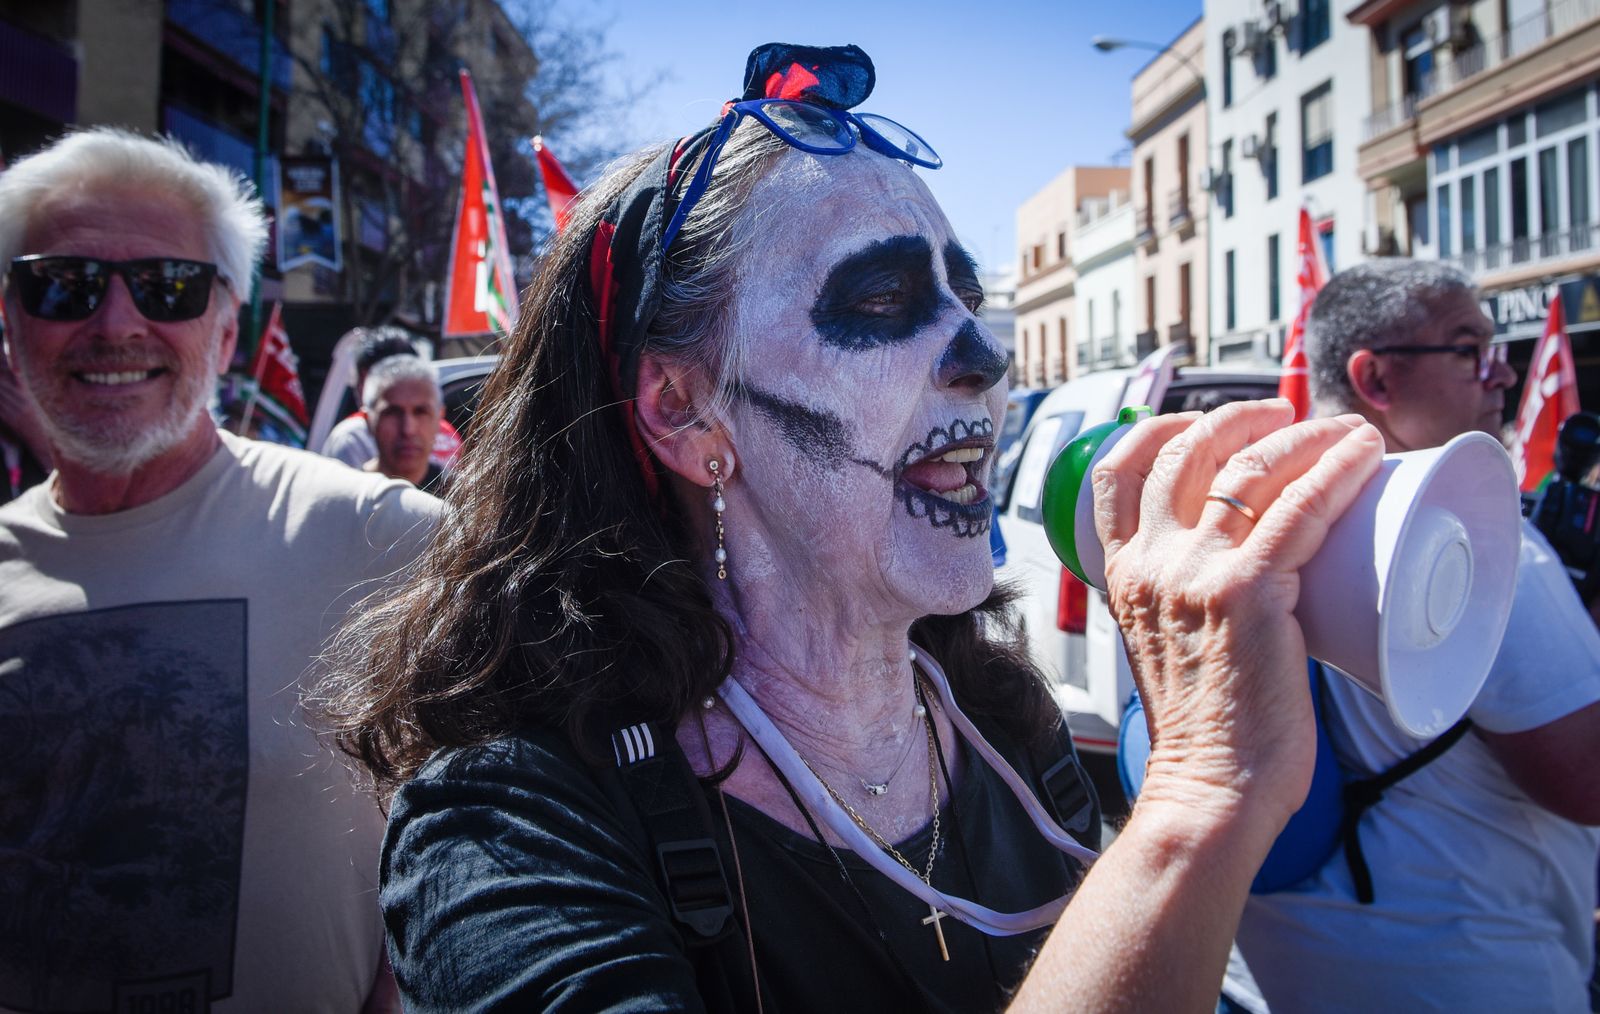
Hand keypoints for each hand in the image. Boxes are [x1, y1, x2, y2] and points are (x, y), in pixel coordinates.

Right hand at [1091, 400, 1382, 830]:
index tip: (1202, 419)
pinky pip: (1299, 508)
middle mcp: (1151, 563)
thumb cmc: (1206, 731)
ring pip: (1248, 469)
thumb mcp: (1164, 646)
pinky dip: (1336, 470)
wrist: (1211, 787)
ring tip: (1339, 431)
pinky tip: (1363, 454)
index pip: (1118, 471)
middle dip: (1240, 418)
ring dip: (1300, 434)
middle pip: (1187, 451)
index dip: (1161, 427)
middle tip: (1286, 415)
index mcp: (1124, 574)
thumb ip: (1182, 602)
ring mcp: (1196, 574)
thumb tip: (1240, 573)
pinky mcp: (1249, 591)